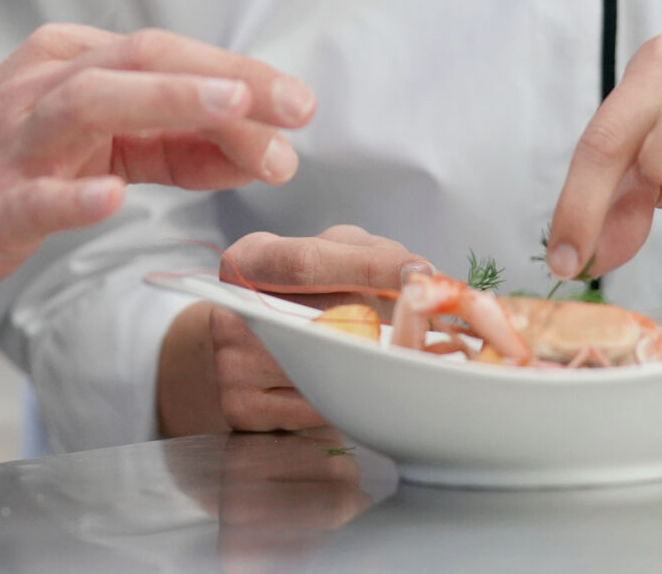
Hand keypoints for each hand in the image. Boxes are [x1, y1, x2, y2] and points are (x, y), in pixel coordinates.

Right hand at [0, 25, 315, 309]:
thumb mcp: (91, 148)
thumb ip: (169, 144)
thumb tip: (257, 145)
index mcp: (71, 64)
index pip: (168, 56)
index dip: (241, 78)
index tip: (301, 106)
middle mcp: (44, 88)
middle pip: (142, 62)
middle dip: (224, 81)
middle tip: (293, 105)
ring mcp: (12, 143)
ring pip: (92, 104)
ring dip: (165, 103)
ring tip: (228, 111)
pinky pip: (31, 195)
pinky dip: (72, 195)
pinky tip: (109, 198)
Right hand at [157, 226, 421, 435]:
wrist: (242, 344)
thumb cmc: (299, 290)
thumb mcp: (327, 253)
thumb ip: (371, 254)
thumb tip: (422, 277)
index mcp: (249, 260)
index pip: (309, 263)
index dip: (368, 268)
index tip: (418, 274)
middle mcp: (232, 311)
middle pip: (323, 319)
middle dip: (386, 321)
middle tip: (429, 322)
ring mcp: (233, 363)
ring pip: (327, 369)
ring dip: (375, 363)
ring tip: (393, 350)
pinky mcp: (243, 408)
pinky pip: (319, 406)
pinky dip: (350, 393)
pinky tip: (357, 379)